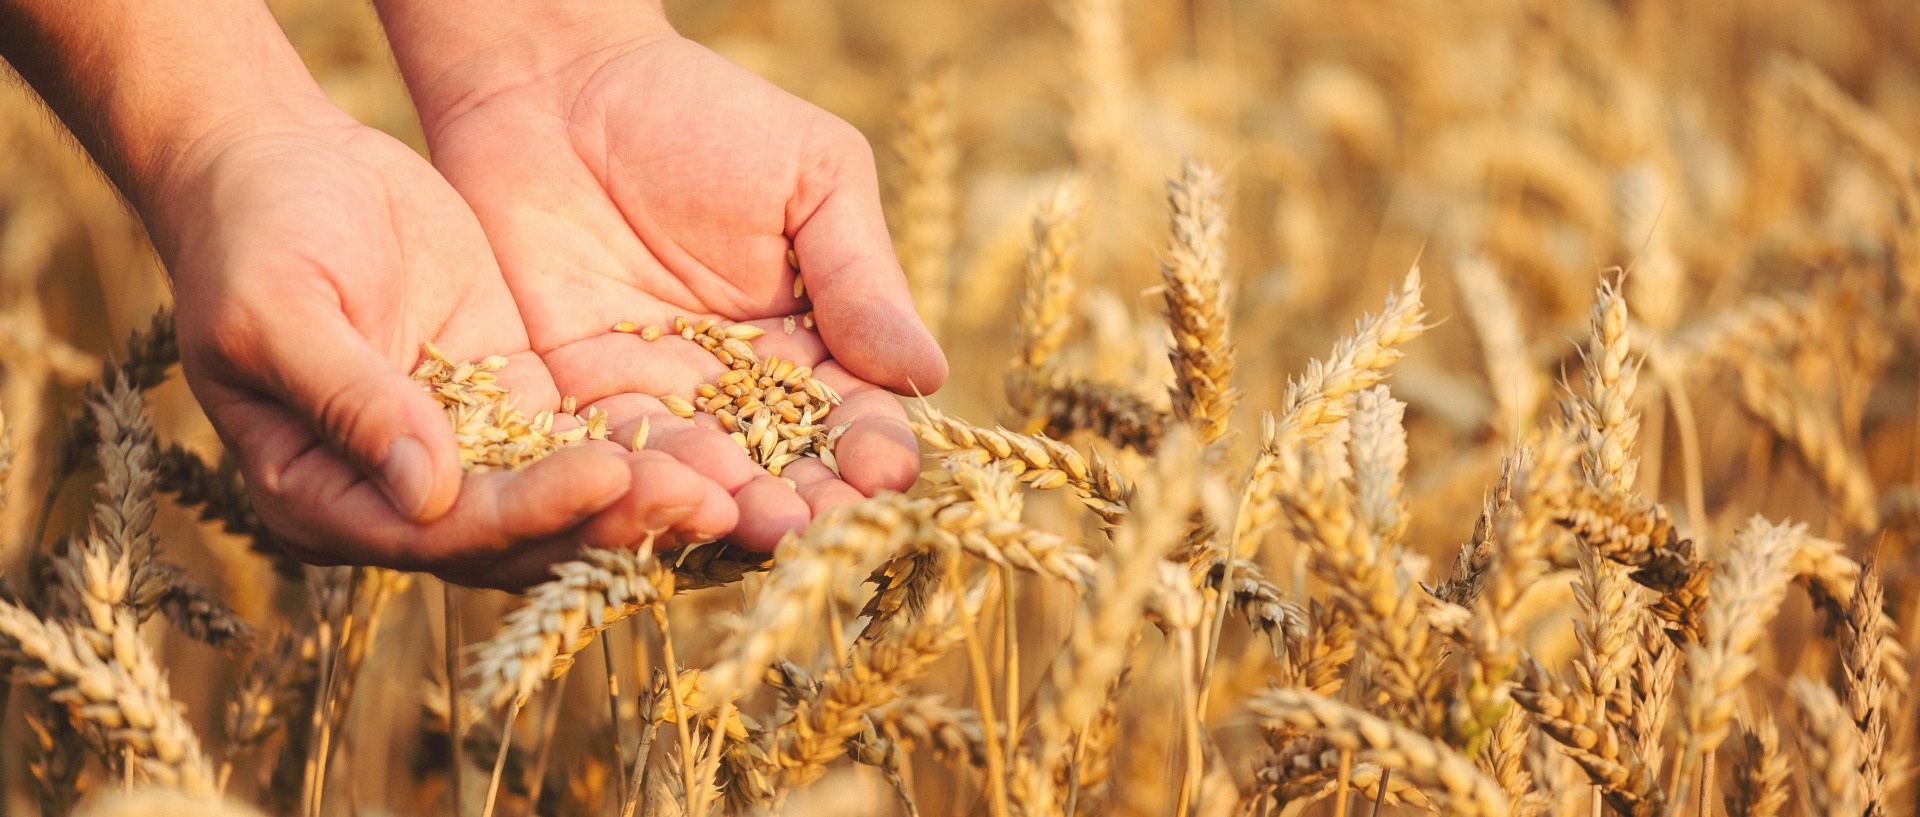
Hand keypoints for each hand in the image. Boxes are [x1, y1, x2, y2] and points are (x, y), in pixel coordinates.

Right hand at [156, 102, 736, 588]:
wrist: (278, 160)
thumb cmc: (252, 232)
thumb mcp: (281, 310)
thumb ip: (352, 401)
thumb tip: (425, 496)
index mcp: (320, 500)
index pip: (439, 531)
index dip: (527, 511)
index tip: (607, 476)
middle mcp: (398, 499)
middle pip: (517, 534)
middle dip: (612, 522)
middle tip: (706, 506)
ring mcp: (463, 453)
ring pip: (564, 499)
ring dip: (645, 497)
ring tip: (732, 491)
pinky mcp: (513, 403)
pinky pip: (585, 437)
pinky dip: (647, 446)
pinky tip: (720, 445)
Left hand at [400, 29, 947, 548]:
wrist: (558, 79)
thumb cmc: (706, 112)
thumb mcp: (812, 177)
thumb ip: (861, 276)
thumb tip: (927, 375)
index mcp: (809, 341)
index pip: (852, 415)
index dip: (870, 450)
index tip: (885, 476)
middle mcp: (735, 388)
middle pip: (780, 465)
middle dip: (803, 502)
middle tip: (817, 531)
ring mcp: (654, 398)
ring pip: (697, 472)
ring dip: (724, 506)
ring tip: (749, 527)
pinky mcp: (569, 397)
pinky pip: (604, 453)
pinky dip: (629, 482)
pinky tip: (655, 501)